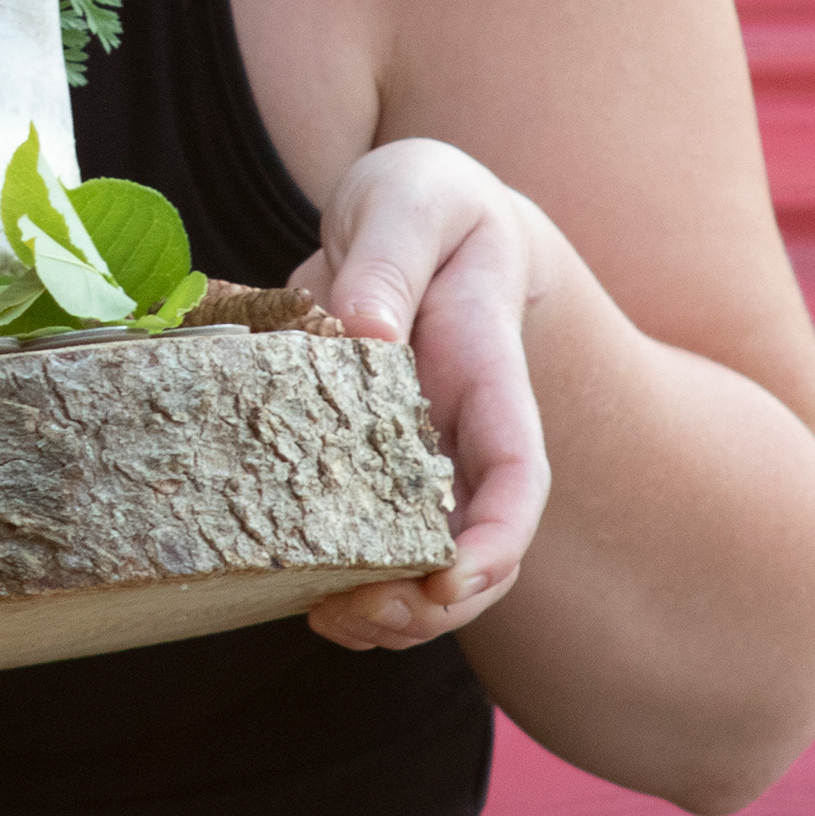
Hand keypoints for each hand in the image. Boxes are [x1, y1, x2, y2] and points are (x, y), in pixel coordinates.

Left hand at [290, 138, 560, 653]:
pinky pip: (370, 544)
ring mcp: (420, 457)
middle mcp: (463, 433)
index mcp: (488, 374)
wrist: (416, 215)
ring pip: (428, 566)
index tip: (451, 580)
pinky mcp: (367, 464)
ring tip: (324, 614)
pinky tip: (298, 591)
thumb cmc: (423, 202)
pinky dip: (343, 582)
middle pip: (480, 550)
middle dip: (434, 606)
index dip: (496, 539)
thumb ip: (391, 258)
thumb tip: (367, 331)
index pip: (517, 474)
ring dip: (386, 611)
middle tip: (360, 614)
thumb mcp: (410, 201)